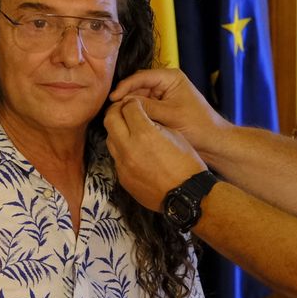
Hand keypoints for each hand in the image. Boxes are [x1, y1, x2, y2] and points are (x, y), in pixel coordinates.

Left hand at [103, 96, 207, 211]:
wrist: (187, 195)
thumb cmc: (186, 163)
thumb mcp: (174, 134)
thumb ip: (153, 122)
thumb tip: (140, 116)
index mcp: (145, 133)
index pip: (128, 107)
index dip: (133, 102)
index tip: (136, 104)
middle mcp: (129, 147)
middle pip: (110, 119)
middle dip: (117, 111)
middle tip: (124, 111)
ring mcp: (123, 165)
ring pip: (109, 139)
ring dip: (116, 131)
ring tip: (128, 131)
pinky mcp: (122, 178)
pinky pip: (116, 158)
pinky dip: (121, 150)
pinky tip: (133, 151)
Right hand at [108, 68, 228, 154]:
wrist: (213, 142)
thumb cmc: (198, 126)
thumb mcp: (170, 115)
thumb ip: (146, 107)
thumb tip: (122, 104)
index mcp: (170, 77)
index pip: (141, 77)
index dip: (125, 87)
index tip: (113, 99)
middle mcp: (166, 83)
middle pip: (138, 86)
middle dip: (126, 97)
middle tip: (112, 110)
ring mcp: (163, 95)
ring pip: (139, 97)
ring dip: (130, 107)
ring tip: (118, 117)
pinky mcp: (162, 107)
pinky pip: (144, 107)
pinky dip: (137, 114)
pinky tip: (128, 122)